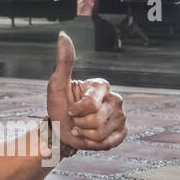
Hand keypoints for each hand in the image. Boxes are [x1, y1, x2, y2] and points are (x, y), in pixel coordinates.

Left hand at [44, 31, 126, 151]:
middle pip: (97, 120)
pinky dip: (95, 144)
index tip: (70, 110)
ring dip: (85, 135)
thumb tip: (63, 34)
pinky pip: (109, 143)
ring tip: (82, 129)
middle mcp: (115, 98)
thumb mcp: (56, 84)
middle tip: (76, 121)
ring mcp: (121, 116)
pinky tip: (90, 138)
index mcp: (101, 86)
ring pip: (101, 133)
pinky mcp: (122, 132)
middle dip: (80, 124)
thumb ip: (64, 61)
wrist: (61, 131)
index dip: (77, 111)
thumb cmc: (58, 106)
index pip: (91, 103)